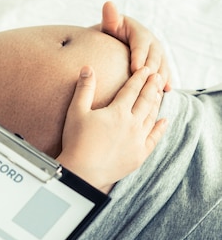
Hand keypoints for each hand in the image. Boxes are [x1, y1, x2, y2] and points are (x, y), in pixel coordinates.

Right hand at [57, 65, 167, 192]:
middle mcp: (132, 124)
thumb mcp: (76, 112)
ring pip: (152, 117)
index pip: (132, 90)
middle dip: (152, 86)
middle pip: (146, 101)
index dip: (139, 78)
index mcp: (118, 112)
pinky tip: (164, 121)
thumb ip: (84, 89)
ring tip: (159, 94)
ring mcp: (138, 140)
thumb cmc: (76, 141)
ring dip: (156, 104)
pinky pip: (154, 138)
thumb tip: (87, 68)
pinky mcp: (139, 155)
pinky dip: (160, 128)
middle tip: (157, 76)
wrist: (83, 171)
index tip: (145, 69)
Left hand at [94, 1, 171, 91]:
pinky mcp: (157, 66)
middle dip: (152, 69)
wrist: (111, 45)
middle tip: (147, 83)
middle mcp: (151, 43)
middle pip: (155, 56)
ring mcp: (156, 55)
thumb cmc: (106, 36)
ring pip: (162, 65)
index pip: (141, 44)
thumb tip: (108, 4)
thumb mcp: (108, 27)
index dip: (140, 56)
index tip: (135, 68)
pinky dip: (165, 82)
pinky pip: (163, 73)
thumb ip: (109, 19)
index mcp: (139, 33)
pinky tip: (164, 92)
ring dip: (161, 77)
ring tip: (157, 90)